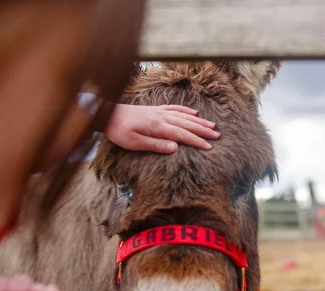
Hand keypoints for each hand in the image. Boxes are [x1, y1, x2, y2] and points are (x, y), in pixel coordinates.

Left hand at [104, 104, 219, 153]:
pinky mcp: (155, 110)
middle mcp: (161, 117)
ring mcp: (159, 112)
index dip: (196, 141)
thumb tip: (175, 148)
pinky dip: (185, 111)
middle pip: (187, 124)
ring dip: (198, 121)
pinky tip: (193, 113)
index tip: (209, 147)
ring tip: (211, 125)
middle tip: (217, 136)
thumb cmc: (119, 131)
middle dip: (203, 130)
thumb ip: (155, 145)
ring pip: (183, 116)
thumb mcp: (134, 142)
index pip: (182, 135)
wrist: (107, 114)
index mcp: (158, 126)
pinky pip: (174, 109)